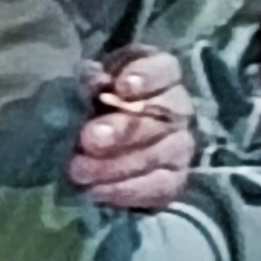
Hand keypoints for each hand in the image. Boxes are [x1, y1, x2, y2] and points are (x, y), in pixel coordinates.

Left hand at [72, 45, 197, 214]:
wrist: (86, 146)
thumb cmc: (86, 105)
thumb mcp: (83, 86)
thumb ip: (90, 80)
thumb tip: (94, 80)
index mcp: (157, 73)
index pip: (165, 69)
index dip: (147, 77)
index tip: (121, 87)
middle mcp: (177, 107)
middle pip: (163, 116)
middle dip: (124, 129)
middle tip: (89, 139)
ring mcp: (180, 144)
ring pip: (163, 153)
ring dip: (118, 164)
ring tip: (80, 171)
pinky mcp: (174, 178)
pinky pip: (162, 187)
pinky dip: (128, 190)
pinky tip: (98, 191)